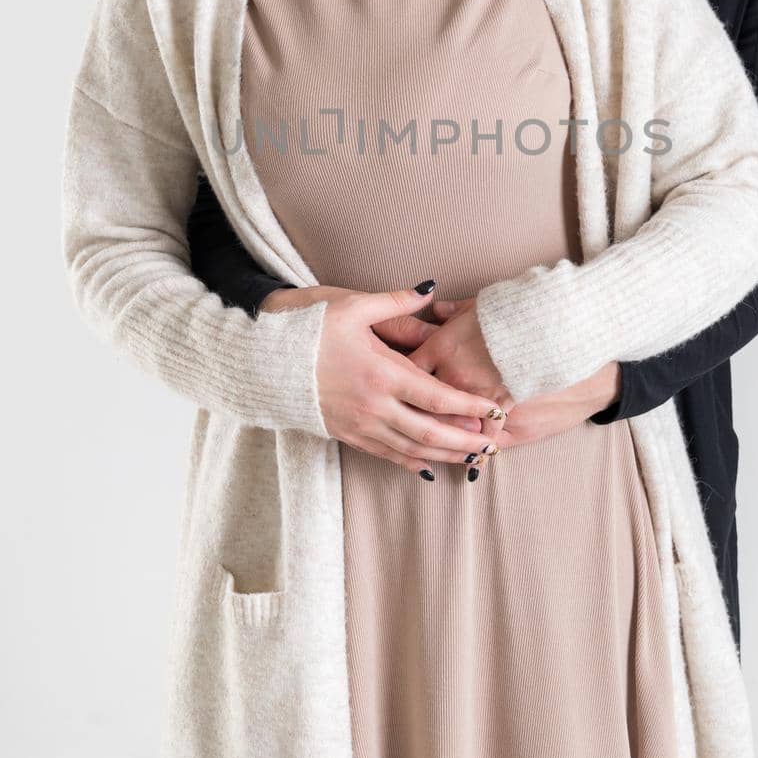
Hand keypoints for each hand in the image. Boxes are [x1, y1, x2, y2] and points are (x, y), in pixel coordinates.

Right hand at [259, 284, 507, 472]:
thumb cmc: (306, 328)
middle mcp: (373, 405)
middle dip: (465, 440)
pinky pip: (385, 454)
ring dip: (444, 456)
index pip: (437, 396)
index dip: (470, 405)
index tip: (497, 408)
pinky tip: (429, 466)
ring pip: (410, 449)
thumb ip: (395, 302)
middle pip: (430, 432)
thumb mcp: (352, 306)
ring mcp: (358, 424)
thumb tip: (430, 291)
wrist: (261, 360)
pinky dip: (411, 462)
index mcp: (381, 373)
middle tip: (495, 445)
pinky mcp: (344, 434)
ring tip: (473, 458)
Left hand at [411, 297, 622, 474]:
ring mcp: (473, 392)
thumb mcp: (477, 305)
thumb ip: (452, 312)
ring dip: (442, 439)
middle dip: (409, 415)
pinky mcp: (499, 405)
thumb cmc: (510, 310)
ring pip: (448, 424)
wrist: (546, 321)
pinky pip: (484, 433)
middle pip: (420, 401)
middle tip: (397, 427)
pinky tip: (474, 463)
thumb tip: (433, 308)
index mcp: (440, 345)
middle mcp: (450, 372)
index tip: (387, 388)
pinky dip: (479, 449)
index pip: (405, 367)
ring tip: (435, 453)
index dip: (395, 378)